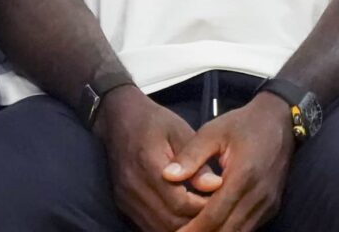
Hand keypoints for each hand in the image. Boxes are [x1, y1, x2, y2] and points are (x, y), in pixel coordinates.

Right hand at [93, 86, 209, 231]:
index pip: (179, 202)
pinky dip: (167, 226)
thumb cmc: (154, 121)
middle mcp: (133, 187)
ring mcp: (125, 198)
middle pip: (169, 222)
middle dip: (195, 222)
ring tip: (200, 215)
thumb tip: (216, 185)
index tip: (220, 200)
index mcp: (148, 164)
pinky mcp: (123, 204)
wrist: (118, 117)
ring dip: (181, 227)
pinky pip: (147, 226)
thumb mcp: (180, 132)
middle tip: (213, 211)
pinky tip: (182, 216)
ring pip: (158, 229)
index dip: (202, 208)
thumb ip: (197, 161)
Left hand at [164, 95, 295, 231]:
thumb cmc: (243, 124)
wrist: (280, 121)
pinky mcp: (271, 207)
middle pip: (228, 230)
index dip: (195, 229)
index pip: (215, 214)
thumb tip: (167, 175)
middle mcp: (259, 195)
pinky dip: (230, 230)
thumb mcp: (212, 131)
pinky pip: (249, 227)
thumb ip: (190, 155)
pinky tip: (212, 228)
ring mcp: (268, 203)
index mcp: (243, 175)